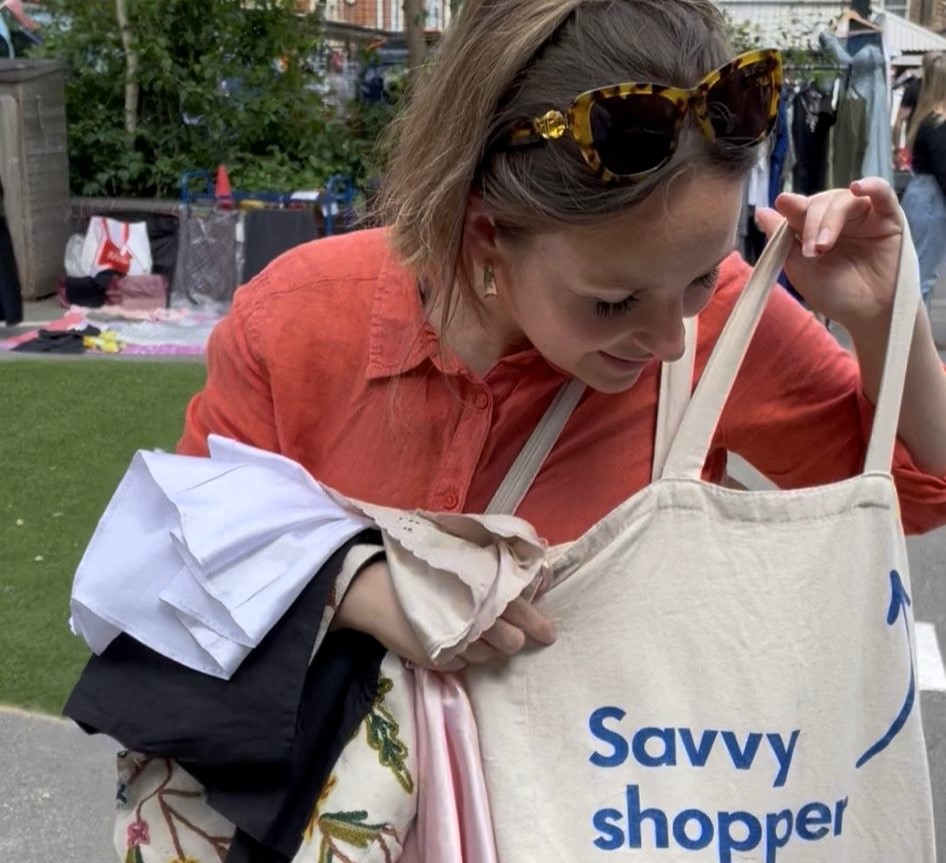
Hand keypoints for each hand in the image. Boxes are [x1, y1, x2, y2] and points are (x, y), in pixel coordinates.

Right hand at [334, 560, 556, 670]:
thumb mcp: (460, 557)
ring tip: (471, 633)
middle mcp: (476, 621)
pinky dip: (465, 656)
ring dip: (487, 649)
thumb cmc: (417, 565)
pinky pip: (465, 665)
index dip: (539, 625)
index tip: (550, 634)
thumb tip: (526, 579)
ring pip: (489, 658)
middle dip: (511, 639)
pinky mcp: (441, 662)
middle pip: (511, 643)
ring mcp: (458, 646)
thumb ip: (491, 570)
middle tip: (503, 631)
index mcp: (484, 591)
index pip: (522, 612)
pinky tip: (451, 641)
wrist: (372, 587)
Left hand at [754, 179, 903, 335]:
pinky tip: (858, 187)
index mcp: (815, 228)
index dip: (792, 207)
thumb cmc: (835, 294)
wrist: (868, 314)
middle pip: (821, 202)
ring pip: (844, 200)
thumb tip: (761, 211)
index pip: (801, 208)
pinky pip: (882, 193)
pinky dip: (871, 186)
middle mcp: (839, 219)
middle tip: (810, 251)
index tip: (783, 204)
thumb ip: (782, 240)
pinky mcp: (889, 217)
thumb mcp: (801, 269)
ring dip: (830, 219)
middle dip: (810, 223)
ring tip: (824, 246)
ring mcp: (864, 216)